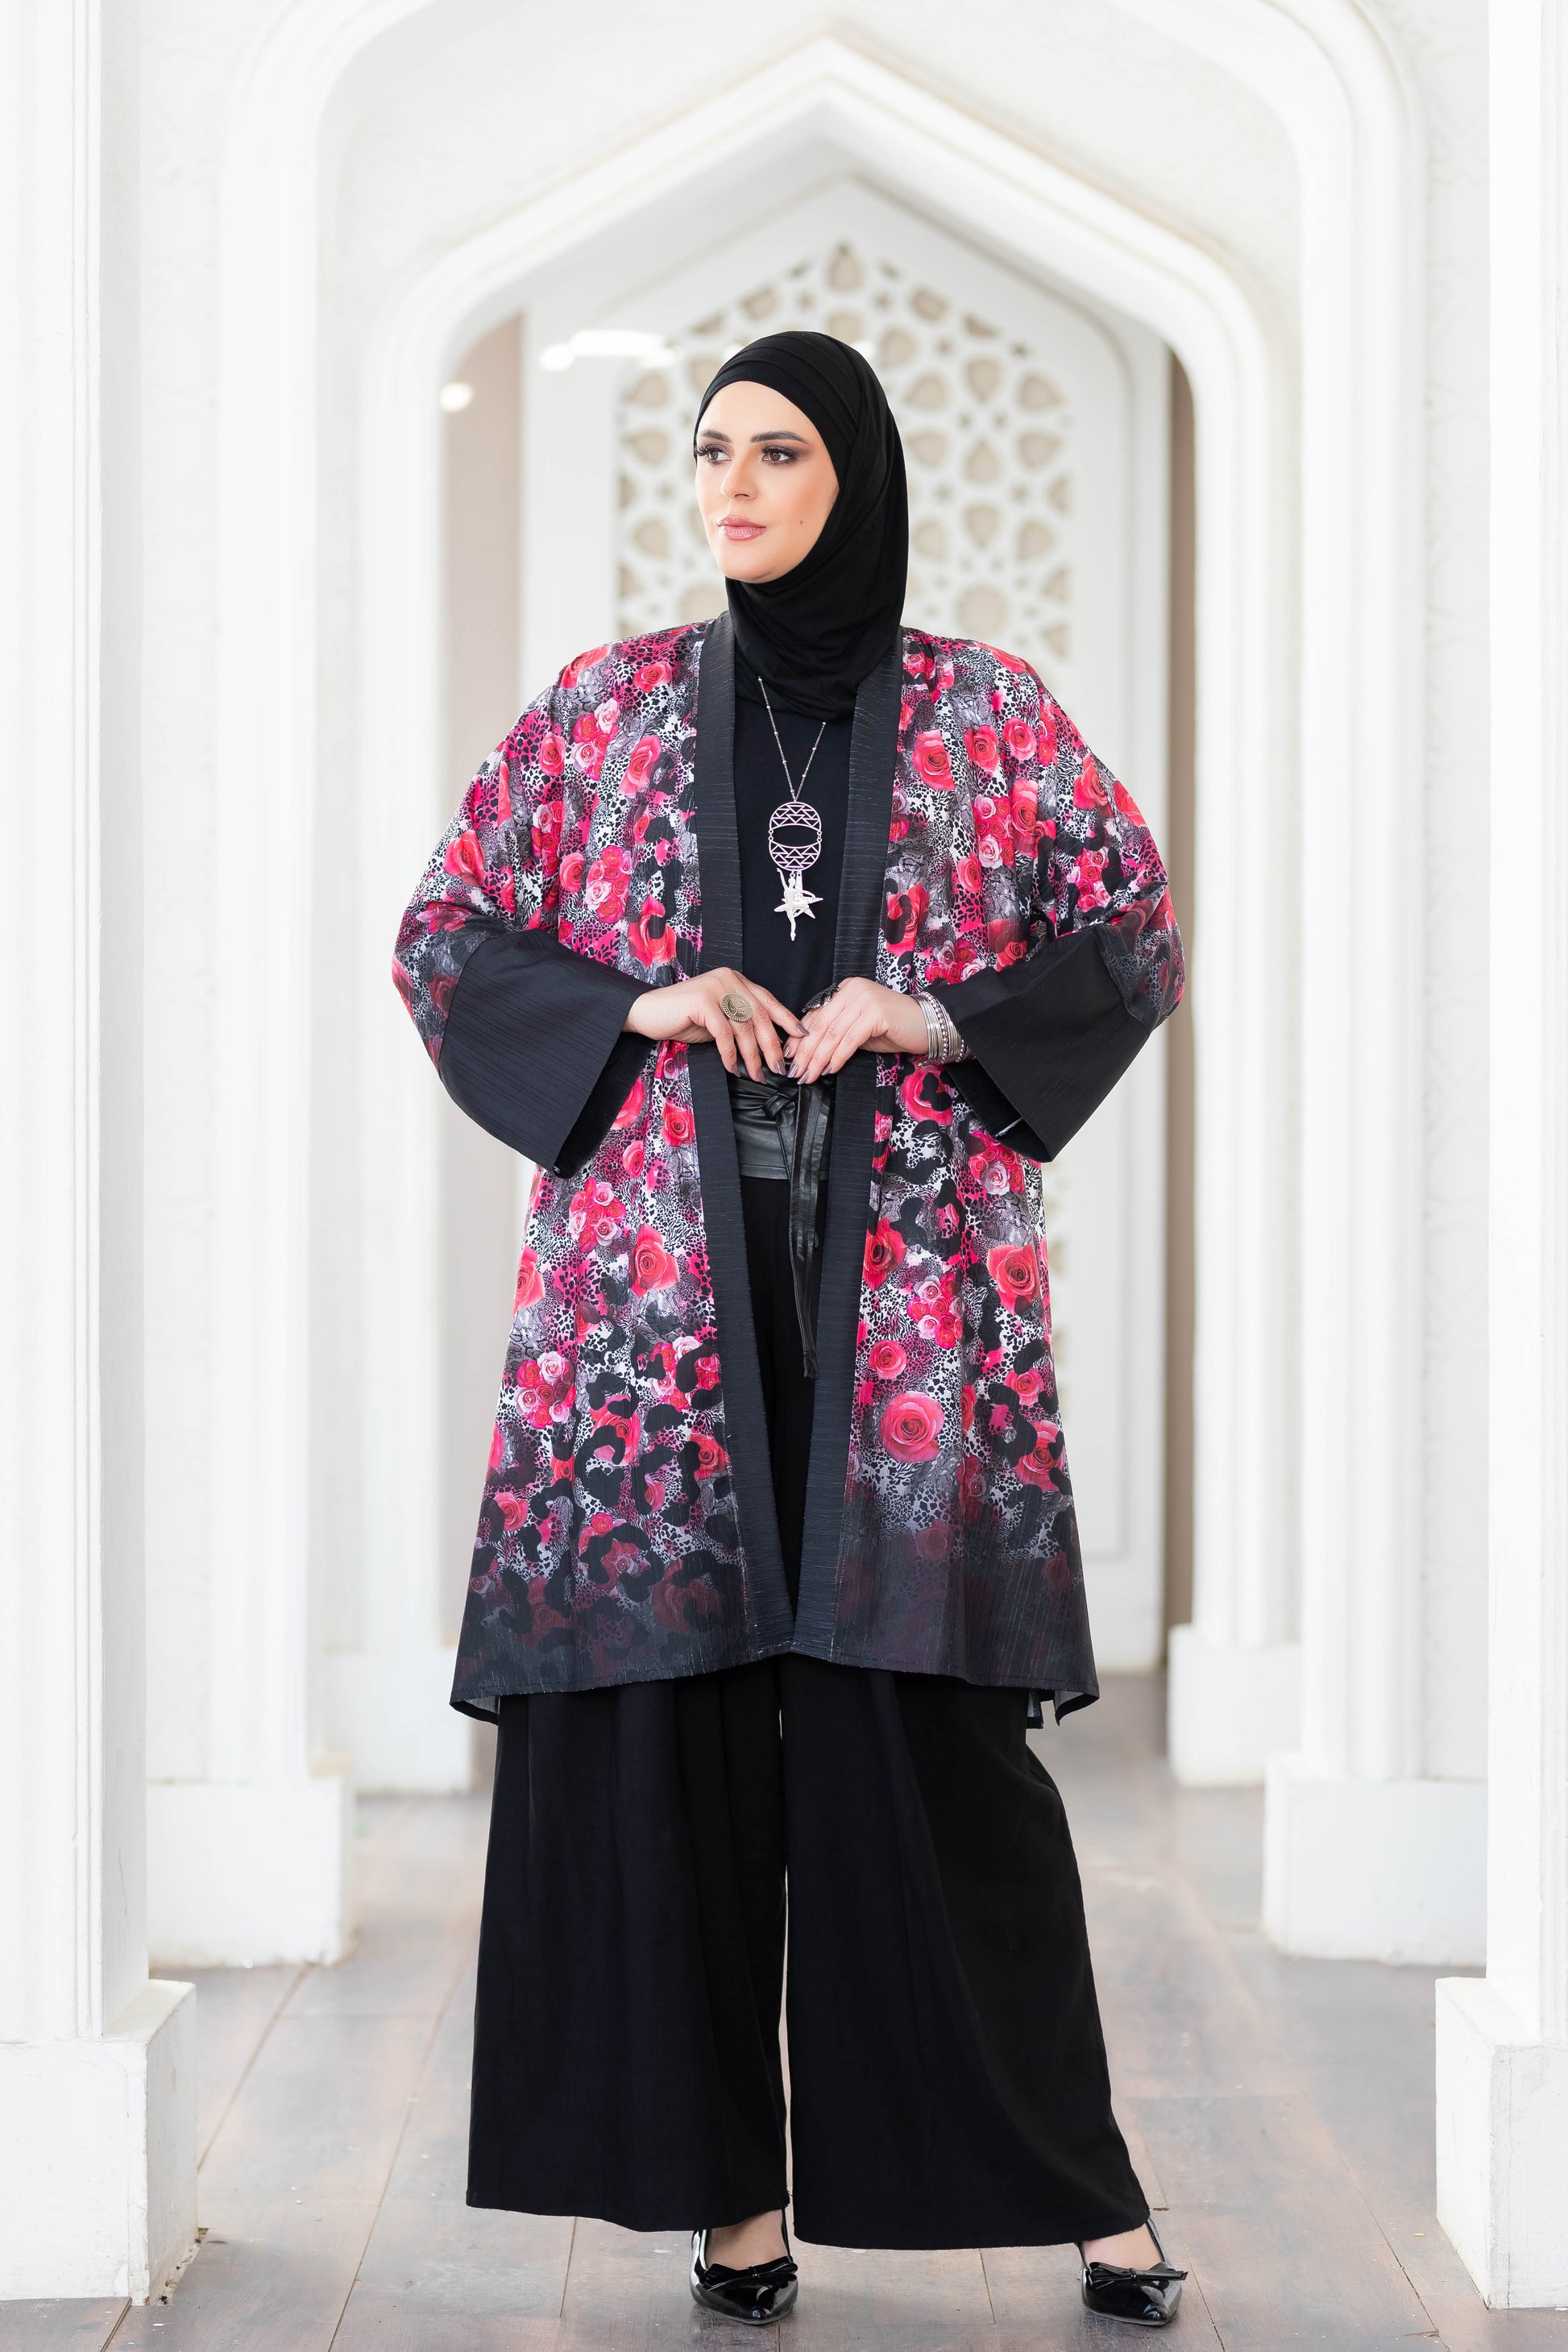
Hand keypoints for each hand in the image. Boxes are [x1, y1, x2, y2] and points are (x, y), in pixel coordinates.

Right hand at [624, 968, 802, 1079]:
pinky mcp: (703, 1000)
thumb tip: (768, 1046)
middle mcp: (729, 979)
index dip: (787, 1019)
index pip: (768, 1001)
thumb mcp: (719, 1019)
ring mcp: (716, 987)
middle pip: (760, 1016)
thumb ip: (741, 1023)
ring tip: (757, 1075)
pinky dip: (730, 1054)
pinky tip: (733, 1068)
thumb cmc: (683, 1018)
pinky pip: (724, 1033)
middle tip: (778, 1068)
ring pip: (744, 1027)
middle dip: (772, 1046)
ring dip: (752, 1056)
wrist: (647, 1012)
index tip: (801, 1036)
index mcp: (736, 980)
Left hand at [786, 977, 928, 1085]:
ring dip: (818, 1058)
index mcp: (845, 989)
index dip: (800, 1038)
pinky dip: (837, 1057)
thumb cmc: (893, 1028)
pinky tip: (830, 1070)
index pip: (815, 1015)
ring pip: (832, 1034)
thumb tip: (807, 1049)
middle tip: (796, 1072)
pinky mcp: (876, 1013)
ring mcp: (865, 999)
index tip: (789, 1056)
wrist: (927, 1024)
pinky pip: (849, 1040)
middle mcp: (853, 989)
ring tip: (809, 1075)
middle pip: (821, 1024)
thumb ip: (835, 1032)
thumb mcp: (858, 1028)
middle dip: (805, 1051)